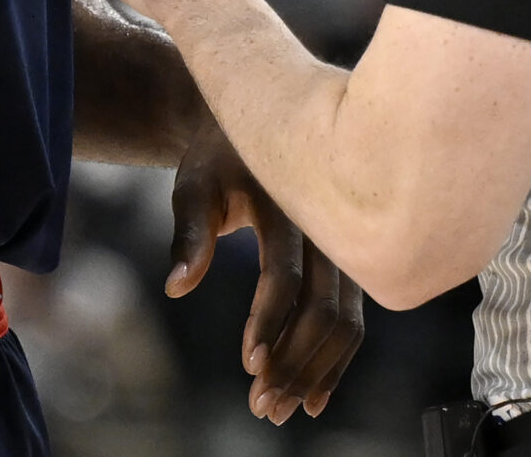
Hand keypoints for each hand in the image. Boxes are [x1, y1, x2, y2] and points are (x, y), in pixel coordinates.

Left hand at [169, 116, 364, 422]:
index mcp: (289, 199)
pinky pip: (352, 317)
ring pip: (347, 320)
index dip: (269, 321)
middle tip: (261, 405)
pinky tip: (316, 397)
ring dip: (316, 371)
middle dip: (294, 362)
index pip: (285, 272)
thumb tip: (177, 286)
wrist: (260, 121)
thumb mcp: (194, 184)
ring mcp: (346, 243)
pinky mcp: (351, 260)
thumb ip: (189, 233)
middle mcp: (328, 223)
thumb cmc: (219, 156)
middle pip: (325, 307)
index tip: (249, 364)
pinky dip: (337, 360)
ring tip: (280, 409)